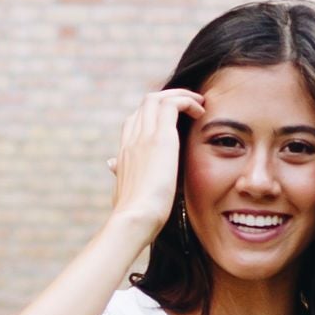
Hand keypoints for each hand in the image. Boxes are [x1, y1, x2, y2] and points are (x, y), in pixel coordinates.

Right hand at [104, 87, 204, 253]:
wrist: (136, 218)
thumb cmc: (135, 214)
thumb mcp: (125, 191)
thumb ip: (122, 175)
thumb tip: (112, 167)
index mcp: (125, 152)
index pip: (137, 120)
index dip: (156, 115)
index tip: (175, 120)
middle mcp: (132, 139)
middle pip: (146, 104)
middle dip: (169, 98)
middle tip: (190, 105)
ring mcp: (143, 136)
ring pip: (157, 98)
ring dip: (180, 96)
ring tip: (199, 104)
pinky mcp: (159, 138)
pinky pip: (172, 104)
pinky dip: (187, 102)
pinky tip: (201, 112)